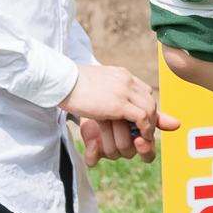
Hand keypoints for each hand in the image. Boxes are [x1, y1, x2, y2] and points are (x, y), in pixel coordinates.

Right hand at [60, 65, 178, 161]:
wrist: (61, 81)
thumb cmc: (70, 84)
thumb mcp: (95, 83)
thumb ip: (106, 88)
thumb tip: (104, 98)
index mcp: (122, 75)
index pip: (144, 90)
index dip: (145, 106)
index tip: (140, 120)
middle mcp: (127, 81)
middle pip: (150, 99)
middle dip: (151, 116)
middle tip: (145, 131)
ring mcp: (125, 91)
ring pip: (149, 109)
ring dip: (149, 124)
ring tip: (144, 136)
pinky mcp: (119, 104)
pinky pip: (141, 117)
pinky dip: (144, 128)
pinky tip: (139, 137)